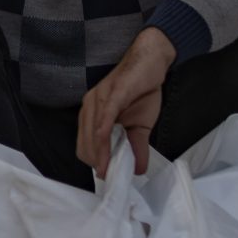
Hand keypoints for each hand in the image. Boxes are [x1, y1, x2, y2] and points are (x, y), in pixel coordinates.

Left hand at [77, 28, 178, 180]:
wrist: (152, 61)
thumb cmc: (143, 90)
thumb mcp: (140, 125)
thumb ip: (137, 147)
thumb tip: (139, 170)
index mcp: (93, 114)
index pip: (85, 145)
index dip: (94, 162)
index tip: (107, 177)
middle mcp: (90, 106)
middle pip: (85, 144)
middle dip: (97, 163)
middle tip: (112, 176)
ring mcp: (99, 99)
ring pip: (92, 135)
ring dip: (101, 156)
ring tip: (111, 171)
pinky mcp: (112, 94)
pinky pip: (104, 119)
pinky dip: (104, 137)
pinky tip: (107, 151)